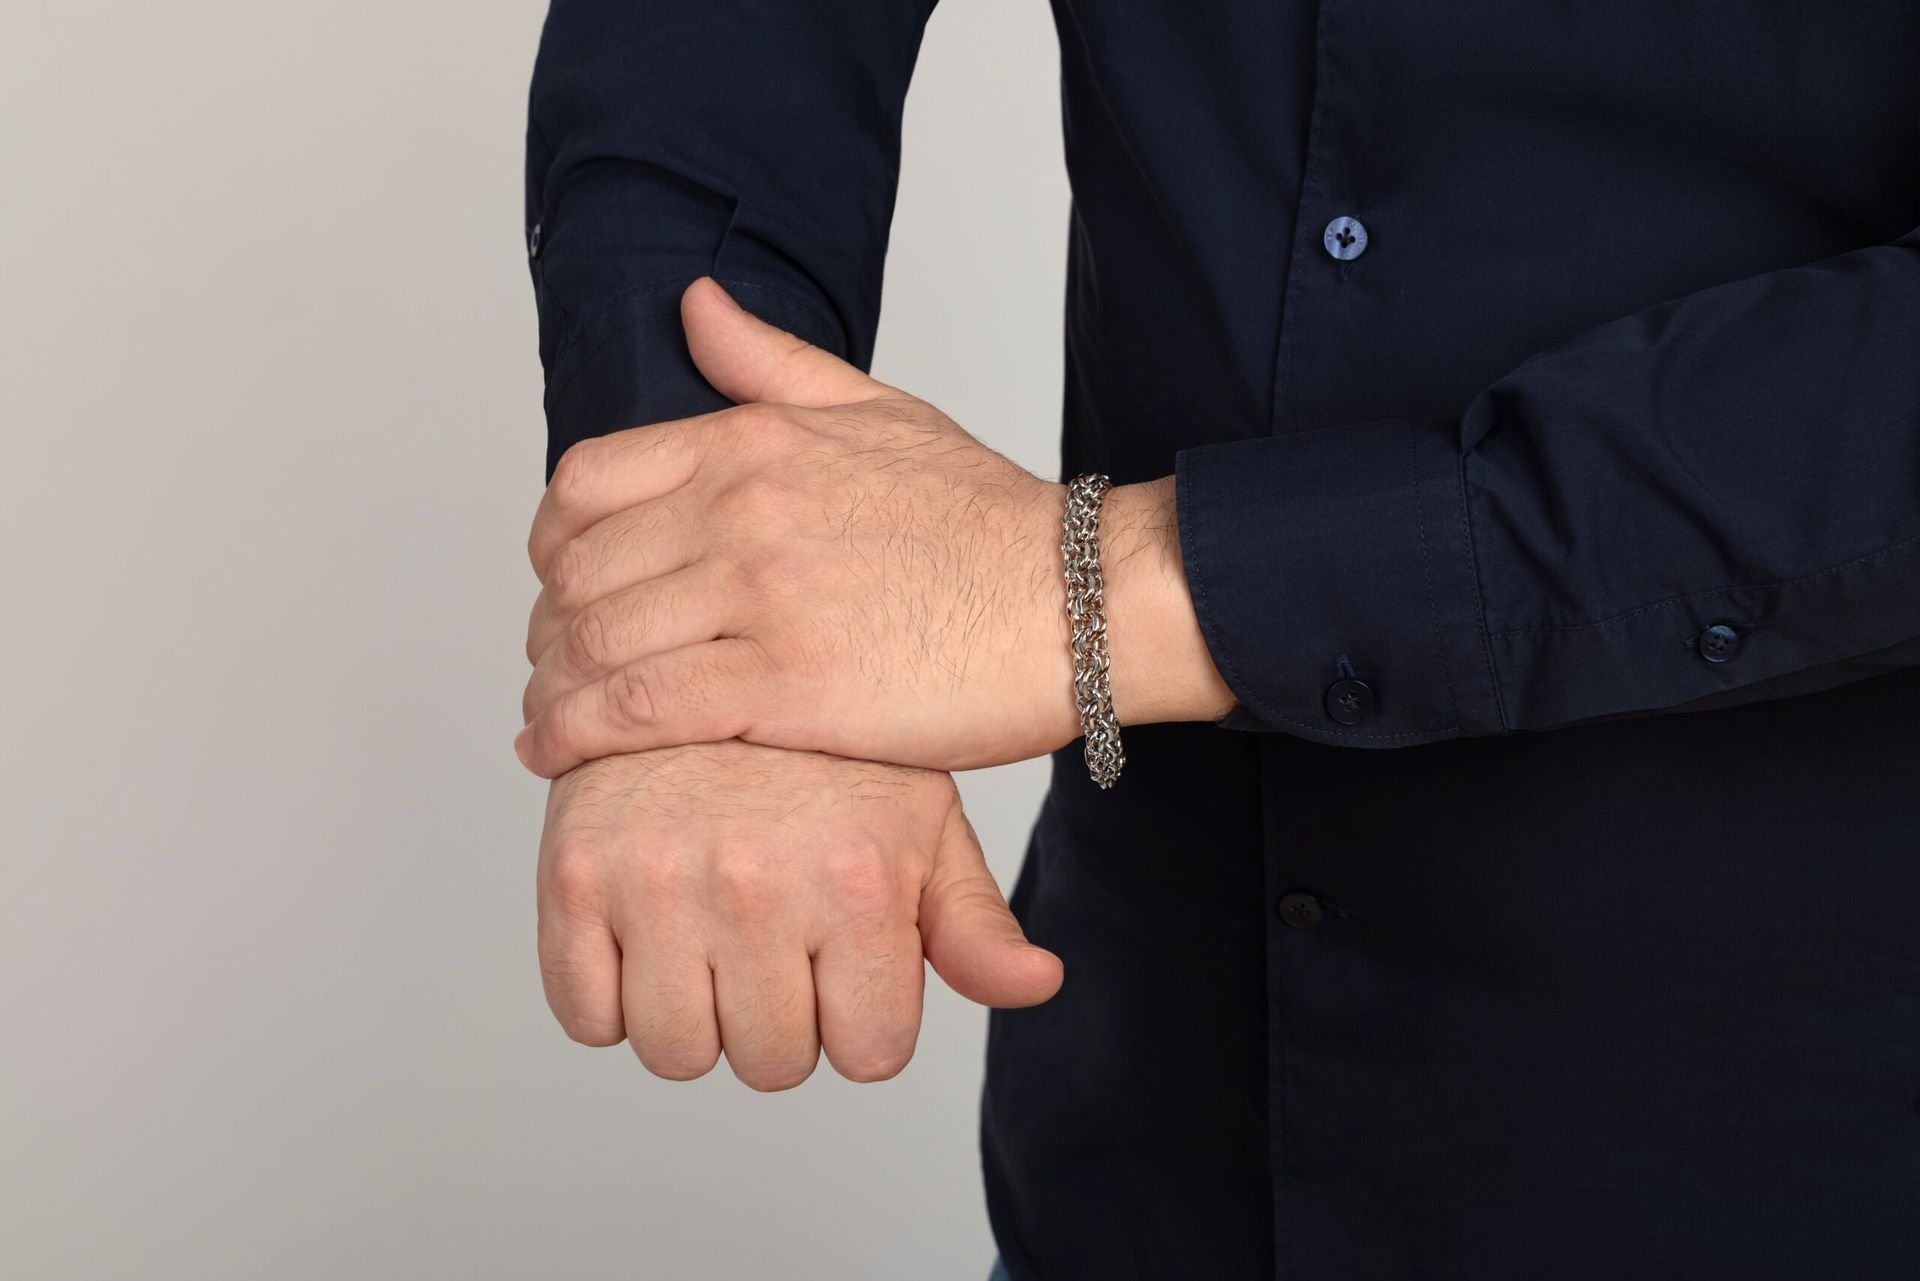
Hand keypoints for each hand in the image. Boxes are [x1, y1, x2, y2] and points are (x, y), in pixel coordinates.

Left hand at [515, 278, 1229, 778]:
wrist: (1079, 599)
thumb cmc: (988, 519)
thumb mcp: (880, 408)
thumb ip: (770, 364)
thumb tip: (695, 305)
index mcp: (751, 442)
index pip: (587, 483)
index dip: (549, 541)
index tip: (557, 581)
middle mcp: (739, 512)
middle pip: (578, 572)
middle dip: (547, 627)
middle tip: (553, 666)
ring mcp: (758, 600)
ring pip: (595, 644)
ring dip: (551, 689)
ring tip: (546, 720)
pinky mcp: (783, 689)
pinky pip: (637, 712)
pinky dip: (576, 735)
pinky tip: (556, 753)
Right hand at [535, 741, 1062, 1087]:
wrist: (699, 647)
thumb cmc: (823, 748)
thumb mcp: (919, 820)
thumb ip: (972, 919)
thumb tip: (1037, 984)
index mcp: (855, 877)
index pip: (871, 1053)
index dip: (863, 1015)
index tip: (847, 957)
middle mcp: (755, 884)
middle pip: (772, 1064)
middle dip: (783, 1017)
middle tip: (777, 937)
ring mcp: (656, 879)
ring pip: (677, 1053)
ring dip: (698, 1015)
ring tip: (714, 933)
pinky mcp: (570, 871)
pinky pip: (586, 1017)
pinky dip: (613, 998)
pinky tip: (649, 932)